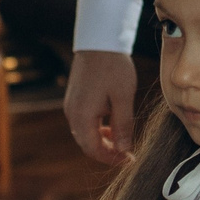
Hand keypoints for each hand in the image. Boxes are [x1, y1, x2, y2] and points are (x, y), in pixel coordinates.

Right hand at [62, 49, 139, 164]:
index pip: (93, 149)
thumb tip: (123, 150)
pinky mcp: (74, 98)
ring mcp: (71, 105)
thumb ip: (123, 125)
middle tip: (126, 153)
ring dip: (101, 141)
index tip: (129, 159)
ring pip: (84, 134)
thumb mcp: (123, 97)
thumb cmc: (113, 66)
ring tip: (120, 139)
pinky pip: (83, 122)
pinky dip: (96, 129)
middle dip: (106, 152)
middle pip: (86, 144)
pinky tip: (111, 124)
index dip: (111, 158)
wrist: (99, 40)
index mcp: (82, 115)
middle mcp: (72, 113)